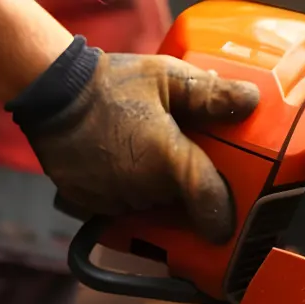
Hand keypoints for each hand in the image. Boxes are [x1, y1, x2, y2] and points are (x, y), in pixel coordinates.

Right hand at [17, 49, 259, 240]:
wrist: (52, 90)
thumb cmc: (113, 82)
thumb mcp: (167, 77)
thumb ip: (210, 94)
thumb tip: (252, 100)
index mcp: (168, 160)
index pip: (208, 202)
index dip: (221, 217)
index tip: (225, 226)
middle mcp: (142, 188)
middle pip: (179, 206)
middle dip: (184, 194)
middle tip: (181, 167)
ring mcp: (112, 200)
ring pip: (148, 210)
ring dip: (153, 196)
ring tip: (145, 161)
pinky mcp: (87, 206)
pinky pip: (116, 213)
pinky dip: (124, 200)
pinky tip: (121, 171)